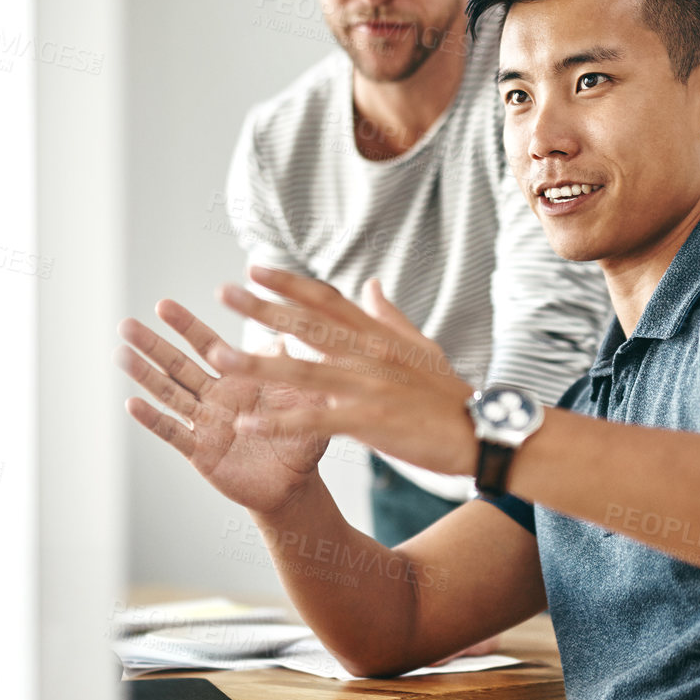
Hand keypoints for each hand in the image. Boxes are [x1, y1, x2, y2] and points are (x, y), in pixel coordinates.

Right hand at [116, 299, 330, 515]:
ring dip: (145, 375)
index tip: (162, 305)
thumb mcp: (308, 399)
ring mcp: (204, 423)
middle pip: (178, 365)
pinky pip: (174, 433)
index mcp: (238, 378)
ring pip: (169, 394)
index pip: (207, 345)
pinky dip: (153, 419)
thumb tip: (300, 330)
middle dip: (153, 345)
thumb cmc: (302, 438)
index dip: (185, 326)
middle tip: (126, 324)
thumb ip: (301, 366)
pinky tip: (131, 403)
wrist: (295, 485)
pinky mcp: (200, 452)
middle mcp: (215, 397)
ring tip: (121, 354)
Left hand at [210, 267, 477, 477]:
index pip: (326, 299)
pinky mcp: (370, 421)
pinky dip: (279, 421)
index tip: (255, 268)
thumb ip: (390, 315)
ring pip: (303, 370)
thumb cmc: (448, 393)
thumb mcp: (421, 346)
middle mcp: (369, 353)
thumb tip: (371, 283)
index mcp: (378, 335)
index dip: (289, 282)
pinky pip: (315, 420)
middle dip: (262, 307)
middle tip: (223, 292)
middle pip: (307, 324)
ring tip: (219, 356)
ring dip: (258, 362)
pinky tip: (247, 422)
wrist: (480, 431)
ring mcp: (369, 386)